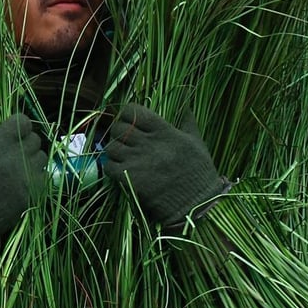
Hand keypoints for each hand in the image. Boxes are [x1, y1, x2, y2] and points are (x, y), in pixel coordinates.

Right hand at [0, 114, 46, 246]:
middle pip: (34, 139)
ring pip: (41, 157)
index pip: (22, 122)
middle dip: (26, 141)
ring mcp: (24, 178)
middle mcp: (13, 159)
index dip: (19, 124)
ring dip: (32, 158)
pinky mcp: (31, 195)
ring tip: (18, 165)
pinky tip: (23, 180)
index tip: (12, 130)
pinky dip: (36, 176)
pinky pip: (44, 177)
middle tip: (15, 149)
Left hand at [104, 104, 229, 226]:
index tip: (129, 120)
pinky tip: (120, 170)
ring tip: (122, 156)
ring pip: (111, 147)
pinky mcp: (131, 179)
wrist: (196, 203)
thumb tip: (186, 104)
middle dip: (118, 133)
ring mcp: (138, 161)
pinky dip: (111, 168)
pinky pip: (109, 167)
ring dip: (114, 151)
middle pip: (118, 128)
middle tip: (124, 140)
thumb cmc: (198, 171)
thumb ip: (187, 122)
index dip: (127, 113)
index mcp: (164, 131)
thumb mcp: (196, 142)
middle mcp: (149, 143)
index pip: (134, 111)